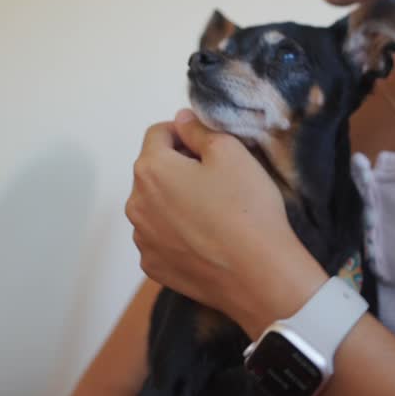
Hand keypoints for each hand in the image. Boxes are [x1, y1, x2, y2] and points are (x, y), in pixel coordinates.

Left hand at [125, 111, 325, 335]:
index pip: (158, 133)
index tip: (209, 146)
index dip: (185, 132)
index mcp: (151, 170)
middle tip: (216, 178)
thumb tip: (181, 119)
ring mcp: (142, 240)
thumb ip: (198, 130)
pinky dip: (176, 231)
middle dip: (178, 166)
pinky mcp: (153, 267)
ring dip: (174, 199)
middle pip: (153, 170)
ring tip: (212, 210)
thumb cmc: (246, 208)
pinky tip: (205, 237)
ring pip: (155, 205)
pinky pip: (160, 237)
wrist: (259, 276)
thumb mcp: (230, 153)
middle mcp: (136, 204)